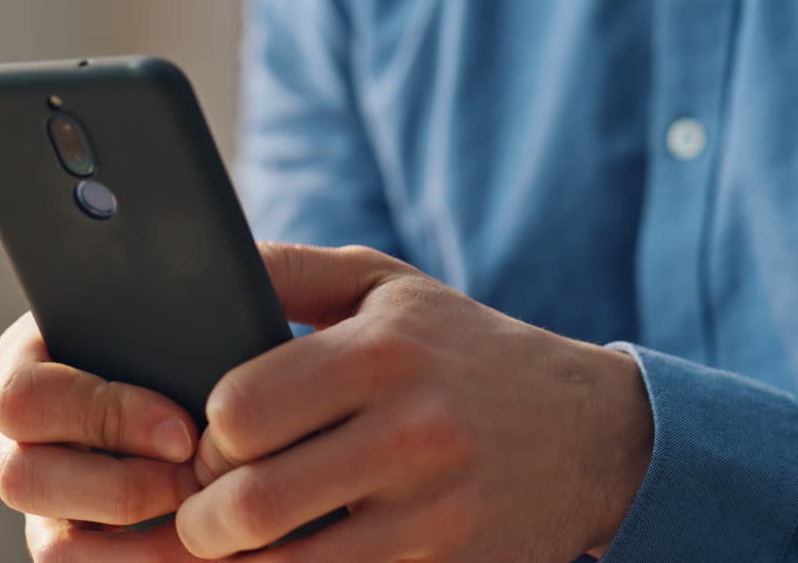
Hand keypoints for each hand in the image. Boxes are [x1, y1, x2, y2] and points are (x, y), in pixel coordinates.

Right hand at [0, 313, 207, 560]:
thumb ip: (158, 331)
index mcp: (22, 360)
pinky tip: (199, 551)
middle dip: (124, 489)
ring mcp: (35, 489)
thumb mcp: (155, 317)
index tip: (183, 433)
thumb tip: (198, 360)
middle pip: (22, 479)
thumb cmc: (170, 333)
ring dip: (139, 547)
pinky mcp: (63, 537)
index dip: (107, 419)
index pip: (29, 398)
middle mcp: (10, 431)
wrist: (177, 361)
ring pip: (53, 546)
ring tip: (204, 528)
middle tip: (196, 483)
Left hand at [176, 243, 652, 561]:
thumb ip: (292, 271)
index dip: (206, 436)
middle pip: (252, 502)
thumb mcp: (387, 287)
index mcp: (381, 352)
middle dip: (204, 515)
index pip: (242, 409)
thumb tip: (210, 264)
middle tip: (206, 508)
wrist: (593, 431)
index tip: (211, 444)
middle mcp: (412, 432)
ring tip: (236, 543)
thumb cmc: (463, 349)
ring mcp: (437, 511)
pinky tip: (296, 557)